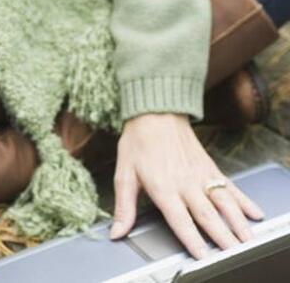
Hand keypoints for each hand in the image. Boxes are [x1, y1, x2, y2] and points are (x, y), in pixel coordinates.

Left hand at [110, 113, 264, 258]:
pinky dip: (244, 201)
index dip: (192, 239)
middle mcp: (185, 183)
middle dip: (222, 237)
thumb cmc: (138, 142)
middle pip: (208, 215)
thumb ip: (124, 207)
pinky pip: (230, 187)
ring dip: (237, 223)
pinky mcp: (211, 168)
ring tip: (246, 240)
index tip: (202, 255)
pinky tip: (253, 213)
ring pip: (224, 203)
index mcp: (163, 187)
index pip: (180, 219)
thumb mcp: (124, 175)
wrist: (155, 113)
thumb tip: (116, 231)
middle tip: (232, 252)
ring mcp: (201, 175)